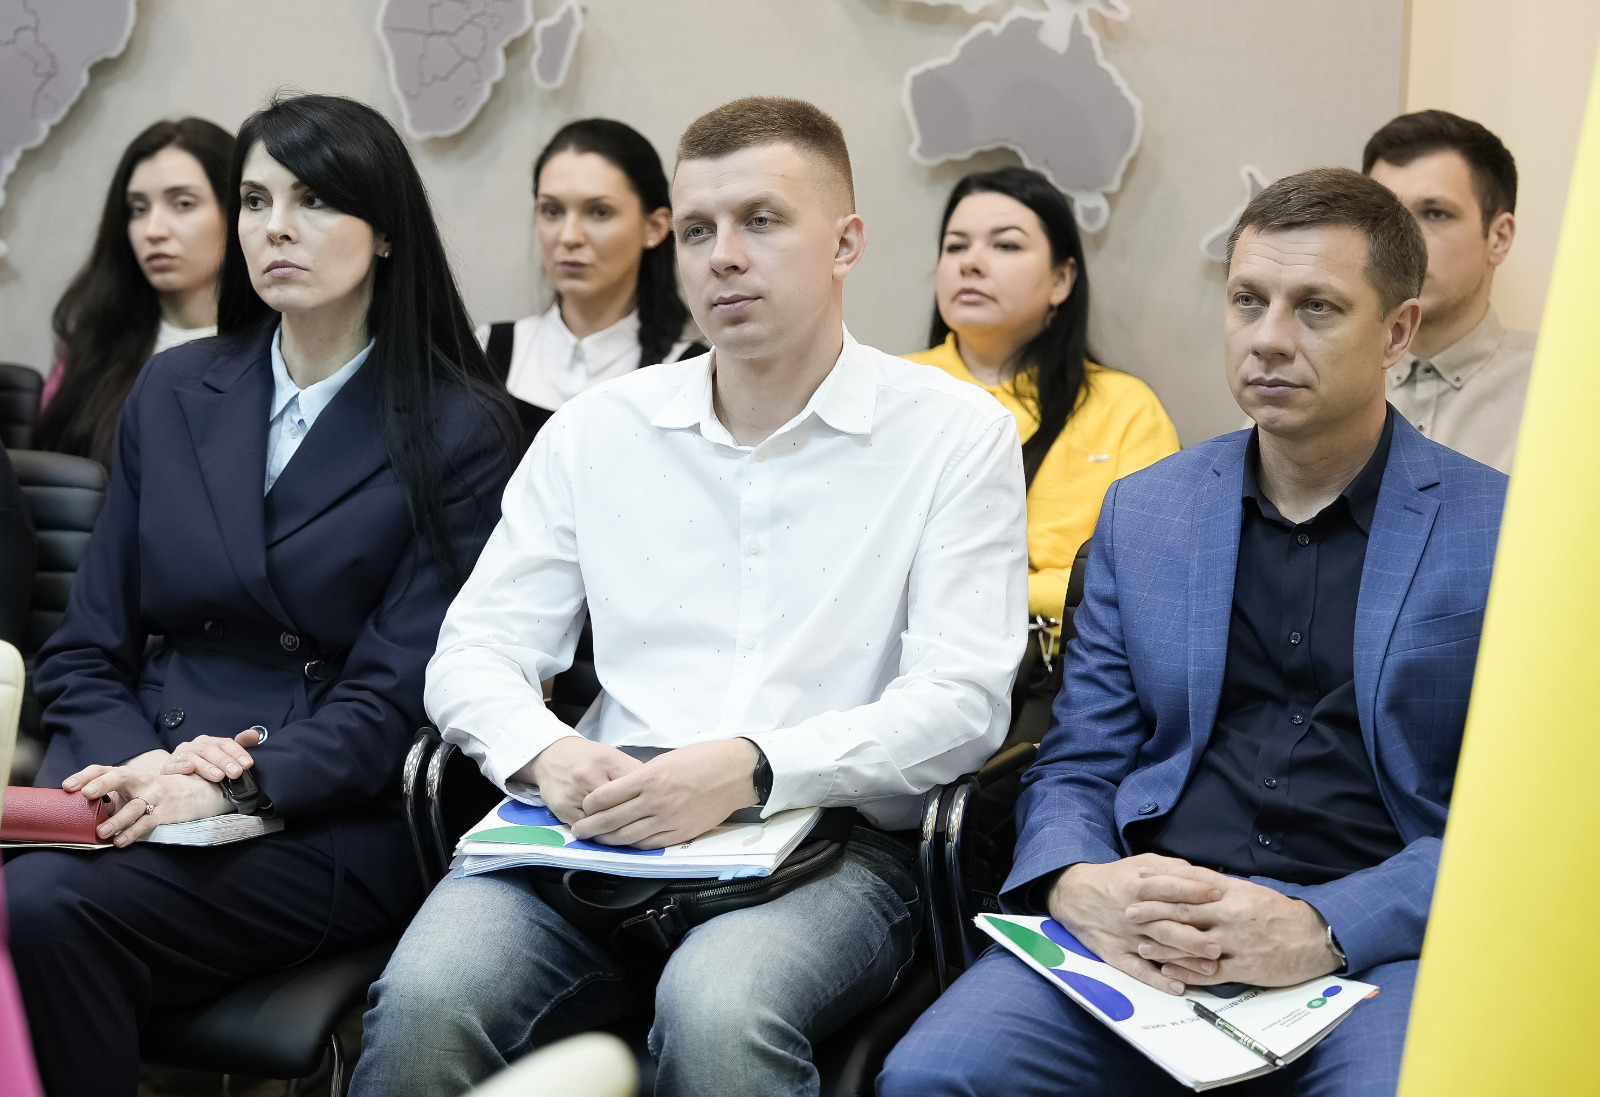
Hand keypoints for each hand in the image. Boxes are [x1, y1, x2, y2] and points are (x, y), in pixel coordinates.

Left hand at [60, 766, 228, 845]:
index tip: (68, 786)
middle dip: (103, 784)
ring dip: (117, 820)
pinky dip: (132, 833)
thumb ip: (109, 799)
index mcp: (129, 775)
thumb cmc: (152, 793)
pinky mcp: (164, 812)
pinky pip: (147, 823)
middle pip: (121, 777)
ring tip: (102, 832)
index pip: (104, 770)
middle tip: (85, 794)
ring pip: (134, 806)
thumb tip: (78, 815)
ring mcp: (154, 796)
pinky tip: (120, 842)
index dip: (85, 776)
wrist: (192, 793)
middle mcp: (141, 782)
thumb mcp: (131, 791)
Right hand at [162, 727, 262, 781]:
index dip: (237, 752)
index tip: (248, 764)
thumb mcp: (223, 758)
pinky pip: (174, 765)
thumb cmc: (204, 768)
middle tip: (237, 773)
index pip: (225, 743)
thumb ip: (239, 747)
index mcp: (210, 742)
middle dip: (225, 761)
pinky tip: (189, 769)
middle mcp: (195, 746)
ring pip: (194, 757)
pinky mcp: (168, 767)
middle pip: (211, 750)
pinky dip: (181, 766)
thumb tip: (255, 735)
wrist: (175, 778)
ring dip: (207, 766)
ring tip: (219, 776)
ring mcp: (180, 755)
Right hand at [522, 736, 644, 824]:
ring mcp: (574, 793)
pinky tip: (605, 832)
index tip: (652, 808)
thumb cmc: (587, 757)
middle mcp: (589, 775)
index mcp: (607, 760)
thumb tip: (655, 790)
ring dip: (615, 827)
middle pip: (618, 806)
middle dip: (632, 816)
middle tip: (642, 823)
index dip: (645, 799)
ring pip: (602, 820)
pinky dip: (597, 832)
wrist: (552, 755)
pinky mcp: (562, 808)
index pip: (634, 786)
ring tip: (625, 830)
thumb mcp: (612, 756)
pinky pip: (585, 827)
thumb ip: (632, 772)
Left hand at [570, 739, 758, 848]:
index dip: (590, 804)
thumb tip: (621, 790)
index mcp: (648, 778)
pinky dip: (632, 846)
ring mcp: (667, 820)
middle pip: (611, 820)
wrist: (735, 772)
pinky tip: (624, 845)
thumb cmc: (702, 759)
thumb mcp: (665, 759)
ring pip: (627, 837)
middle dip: (590, 827)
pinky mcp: (680, 833)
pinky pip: (649, 844)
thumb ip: (642, 777)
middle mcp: (654, 802)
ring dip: (607, 841)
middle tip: (579, 831)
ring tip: (596, 841)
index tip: (584, 806)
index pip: (605, 796)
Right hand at [1047, 854, 1224, 994]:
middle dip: (1193, 936)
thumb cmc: (1113, 879)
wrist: (1074, 895)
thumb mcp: (1138, 864)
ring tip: (1210, 969)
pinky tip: (1176, 987)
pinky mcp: (1116, 955)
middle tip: (1218, 944)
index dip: (1192, 890)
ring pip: (1157, 950)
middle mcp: (1132, 913)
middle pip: (1165, 924)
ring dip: (1184, 960)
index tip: (1217, 895)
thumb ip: (1169, 868)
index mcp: (1137, 886)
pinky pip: (1137, 970)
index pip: (1167, 888)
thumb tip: (1200, 874)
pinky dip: (1157, 980)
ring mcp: (1124, 936)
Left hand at [1123, 867, 1338, 987]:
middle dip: (1154, 911)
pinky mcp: (1245, 968)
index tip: (1140, 879)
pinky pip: (1210, 972)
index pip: (1191, 884)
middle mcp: (1231, 915)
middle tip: (1129, 911)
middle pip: (1185, 912)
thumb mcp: (1249, 892)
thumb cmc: (1278, 913)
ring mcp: (1237, 943)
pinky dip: (1187, 972)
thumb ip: (1220, 888)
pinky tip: (1168, 972)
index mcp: (1233, 893)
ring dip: (1164, 945)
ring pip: (1193, 944)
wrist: (1314, 938)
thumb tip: (1191, 879)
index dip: (1163, 882)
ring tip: (1141, 944)